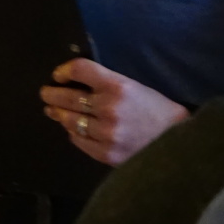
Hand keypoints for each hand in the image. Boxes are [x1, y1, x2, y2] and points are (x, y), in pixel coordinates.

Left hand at [41, 58, 188, 164]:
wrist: (178, 143)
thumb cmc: (154, 110)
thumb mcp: (132, 86)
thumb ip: (104, 82)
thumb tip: (71, 80)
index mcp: (118, 87)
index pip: (81, 70)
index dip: (65, 70)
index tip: (58, 75)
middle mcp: (109, 109)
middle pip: (67, 97)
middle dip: (52, 95)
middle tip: (45, 94)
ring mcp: (107, 134)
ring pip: (70, 121)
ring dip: (59, 114)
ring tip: (54, 112)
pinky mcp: (107, 153)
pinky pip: (79, 141)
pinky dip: (73, 133)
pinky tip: (72, 130)